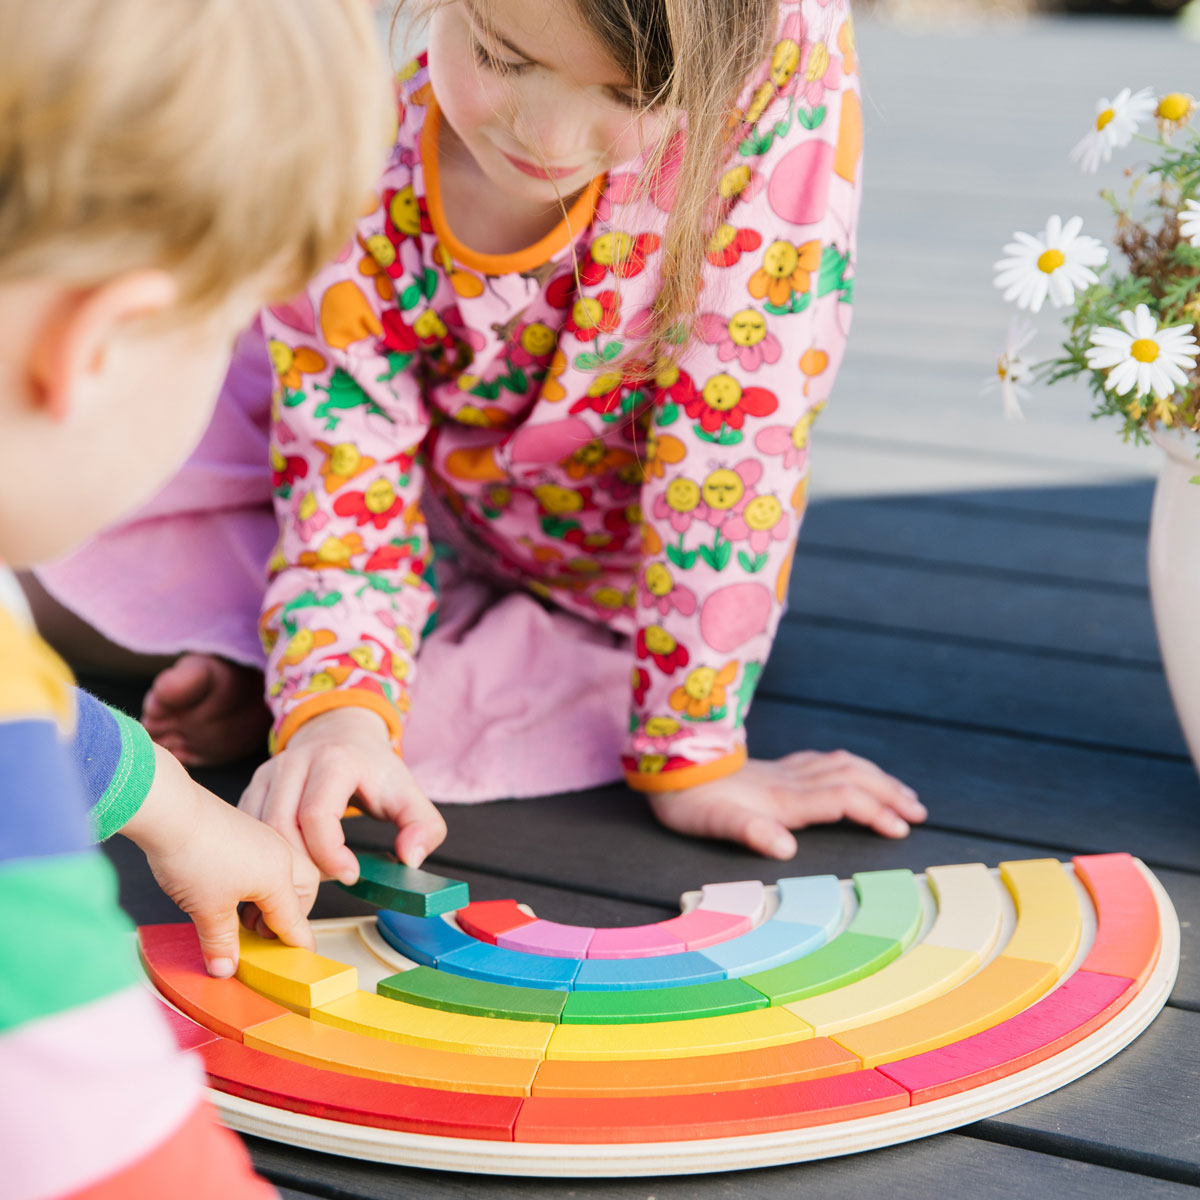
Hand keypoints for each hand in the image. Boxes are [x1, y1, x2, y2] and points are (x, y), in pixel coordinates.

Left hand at [122, 745, 317, 976]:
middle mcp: (279, 854)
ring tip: (242, 916)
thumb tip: (225, 968)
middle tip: (264, 936)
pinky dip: (257, 880)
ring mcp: (263, 839)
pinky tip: (230, 889)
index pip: (295, 920)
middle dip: (291, 915)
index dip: (297, 944)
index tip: (301, 960)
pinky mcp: (244, 830)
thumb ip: (221, 943)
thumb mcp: (207, 910)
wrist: (170, 810)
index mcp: (279, 876)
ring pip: (284, 873)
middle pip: (302, 891)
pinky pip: (264, 860)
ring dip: (271, 898)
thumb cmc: (193, 855)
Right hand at [238, 706, 446, 890]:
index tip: (351, 875)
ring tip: (307, 886)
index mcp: (334, 761)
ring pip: (258, 835)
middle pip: (281, 829)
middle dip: (302, 869)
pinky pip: (249, 833)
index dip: (330, 854)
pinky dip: (262, 860)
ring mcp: (269, 775)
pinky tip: (285, 874)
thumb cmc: (373, 770)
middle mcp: (294, 763)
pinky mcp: (253, 789)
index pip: (317, 815)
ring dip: (279, 869)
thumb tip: (411, 859)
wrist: (340, 733)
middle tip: (326, 888)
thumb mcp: (409, 794)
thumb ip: (424, 827)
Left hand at [644, 751, 926, 858]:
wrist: (671, 767)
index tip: (902, 829)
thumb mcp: (714, 824)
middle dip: (889, 793)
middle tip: (919, 812)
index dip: (875, 812)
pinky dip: (852, 766)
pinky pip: (825, 760)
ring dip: (878, 778)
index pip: (842, 800)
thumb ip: (751, 832)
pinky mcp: (776, 768)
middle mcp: (790, 781)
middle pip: (853, 778)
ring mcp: (785, 771)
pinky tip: (856, 771)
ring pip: (844, 765)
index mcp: (782, 799)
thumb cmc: (691, 802)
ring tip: (903, 793)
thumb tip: (785, 848)